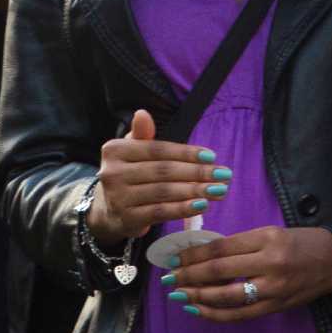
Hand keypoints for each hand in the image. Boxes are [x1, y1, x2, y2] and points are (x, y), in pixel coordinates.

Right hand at [90, 109, 228, 243]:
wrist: (108, 210)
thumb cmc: (129, 174)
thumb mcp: (132, 151)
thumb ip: (142, 134)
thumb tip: (142, 113)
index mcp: (115, 150)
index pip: (157, 150)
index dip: (186, 153)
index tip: (211, 156)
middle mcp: (113, 173)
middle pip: (163, 171)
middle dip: (197, 173)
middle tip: (223, 174)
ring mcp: (118, 197)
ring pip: (164, 192)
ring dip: (195, 191)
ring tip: (219, 190)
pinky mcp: (127, 218)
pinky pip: (160, 212)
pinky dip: (183, 209)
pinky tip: (202, 205)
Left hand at [168, 225, 331, 321]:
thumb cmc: (299, 242)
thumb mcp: (269, 232)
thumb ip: (239, 244)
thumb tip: (200, 255)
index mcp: (266, 239)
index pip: (220, 248)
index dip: (192, 255)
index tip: (173, 258)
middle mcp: (270, 264)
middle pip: (219, 272)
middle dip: (188, 276)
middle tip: (168, 278)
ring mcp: (274, 289)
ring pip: (227, 297)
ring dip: (198, 297)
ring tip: (178, 294)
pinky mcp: (276, 307)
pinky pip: (240, 314)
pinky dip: (216, 314)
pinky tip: (198, 310)